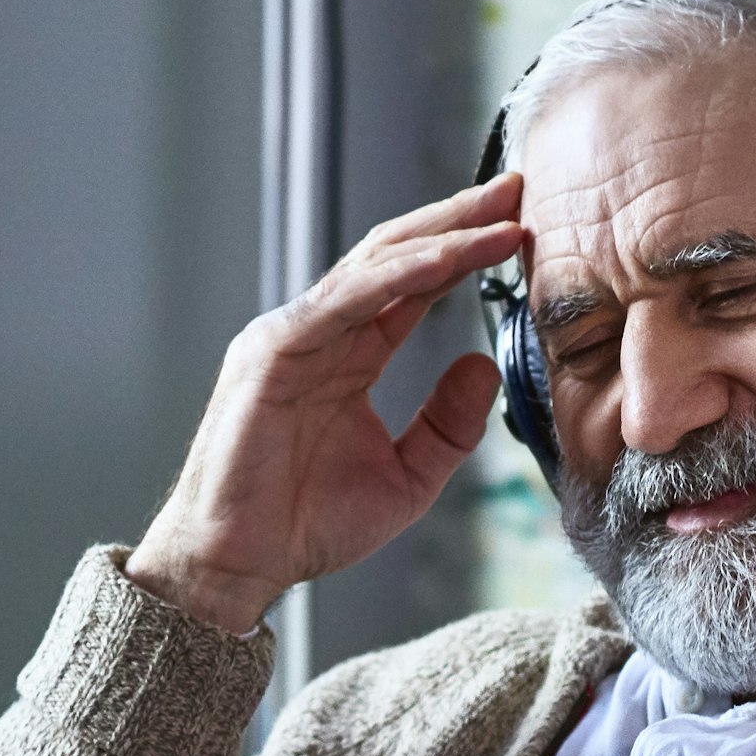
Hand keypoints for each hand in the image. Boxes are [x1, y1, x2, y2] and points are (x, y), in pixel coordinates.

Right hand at [127, 176, 521, 634]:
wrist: (236, 565)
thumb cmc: (304, 526)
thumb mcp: (406, 478)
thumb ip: (448, 425)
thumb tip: (485, 364)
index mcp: (346, 355)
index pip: (413, 286)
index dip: (466, 253)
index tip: (520, 228)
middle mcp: (319, 333)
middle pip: (396, 257)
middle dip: (458, 220)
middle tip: (517, 189)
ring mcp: (292, 336)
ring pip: (374, 266)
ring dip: (440, 237)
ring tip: (498, 216)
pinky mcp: (273, 352)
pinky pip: (345, 302)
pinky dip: (398, 277)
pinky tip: (447, 259)